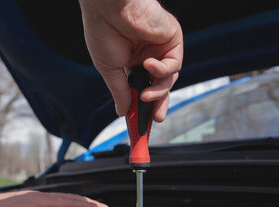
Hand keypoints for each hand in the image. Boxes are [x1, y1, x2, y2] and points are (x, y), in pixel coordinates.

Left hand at [0, 185, 108, 206]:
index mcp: (38, 201)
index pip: (68, 203)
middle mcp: (39, 197)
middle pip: (69, 199)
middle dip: (87, 203)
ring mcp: (36, 199)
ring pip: (63, 199)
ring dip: (79, 202)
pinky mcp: (32, 202)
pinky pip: (56, 201)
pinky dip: (67, 204)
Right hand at [79, 0, 182, 121]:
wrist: (108, 7)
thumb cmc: (103, 31)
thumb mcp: (109, 69)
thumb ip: (120, 91)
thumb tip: (122, 112)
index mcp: (133, 60)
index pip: (144, 86)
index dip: (144, 104)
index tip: (141, 122)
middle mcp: (150, 53)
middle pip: (161, 85)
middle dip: (159, 103)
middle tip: (155, 119)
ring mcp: (162, 46)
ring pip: (169, 78)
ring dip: (159, 90)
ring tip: (145, 95)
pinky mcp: (172, 38)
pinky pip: (174, 63)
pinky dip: (163, 70)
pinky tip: (149, 65)